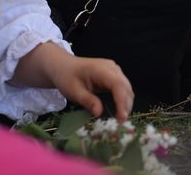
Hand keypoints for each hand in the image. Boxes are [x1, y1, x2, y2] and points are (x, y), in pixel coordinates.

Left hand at [13, 43, 133, 120]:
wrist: (64, 66)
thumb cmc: (67, 78)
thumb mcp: (74, 92)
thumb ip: (87, 101)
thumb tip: (99, 113)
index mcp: (101, 69)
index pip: (118, 85)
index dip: (122, 101)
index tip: (121, 118)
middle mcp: (112, 68)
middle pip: (125, 86)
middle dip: (126, 104)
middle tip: (121, 123)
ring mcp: (114, 70)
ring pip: (126, 87)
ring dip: (126, 102)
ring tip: (120, 119)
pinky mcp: (113, 75)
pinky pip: (122, 87)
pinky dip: (123, 98)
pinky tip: (119, 109)